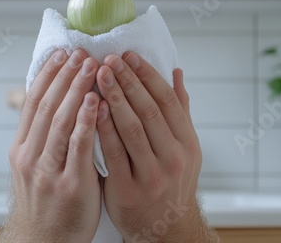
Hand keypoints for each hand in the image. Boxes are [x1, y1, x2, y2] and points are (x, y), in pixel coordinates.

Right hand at [0, 49, 101, 242]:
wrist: (44, 240)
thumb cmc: (47, 200)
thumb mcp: (35, 166)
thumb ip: (45, 136)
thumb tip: (60, 103)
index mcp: (21, 148)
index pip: (33, 102)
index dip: (48, 74)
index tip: (63, 53)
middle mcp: (29, 156)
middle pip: (46, 105)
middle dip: (65, 75)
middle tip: (81, 52)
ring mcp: (46, 171)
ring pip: (60, 121)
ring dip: (76, 90)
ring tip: (92, 66)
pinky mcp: (69, 184)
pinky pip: (78, 146)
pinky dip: (87, 121)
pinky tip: (98, 102)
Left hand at [96, 52, 216, 241]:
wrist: (164, 228)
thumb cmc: (171, 182)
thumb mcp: (184, 148)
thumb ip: (180, 111)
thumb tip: (176, 73)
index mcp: (188, 143)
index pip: (168, 100)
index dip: (147, 75)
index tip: (129, 55)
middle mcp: (174, 158)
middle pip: (149, 110)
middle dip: (127, 81)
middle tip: (108, 59)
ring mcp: (152, 176)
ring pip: (132, 129)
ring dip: (114, 98)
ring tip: (98, 75)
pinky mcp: (129, 190)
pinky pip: (113, 154)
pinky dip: (103, 129)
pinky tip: (93, 108)